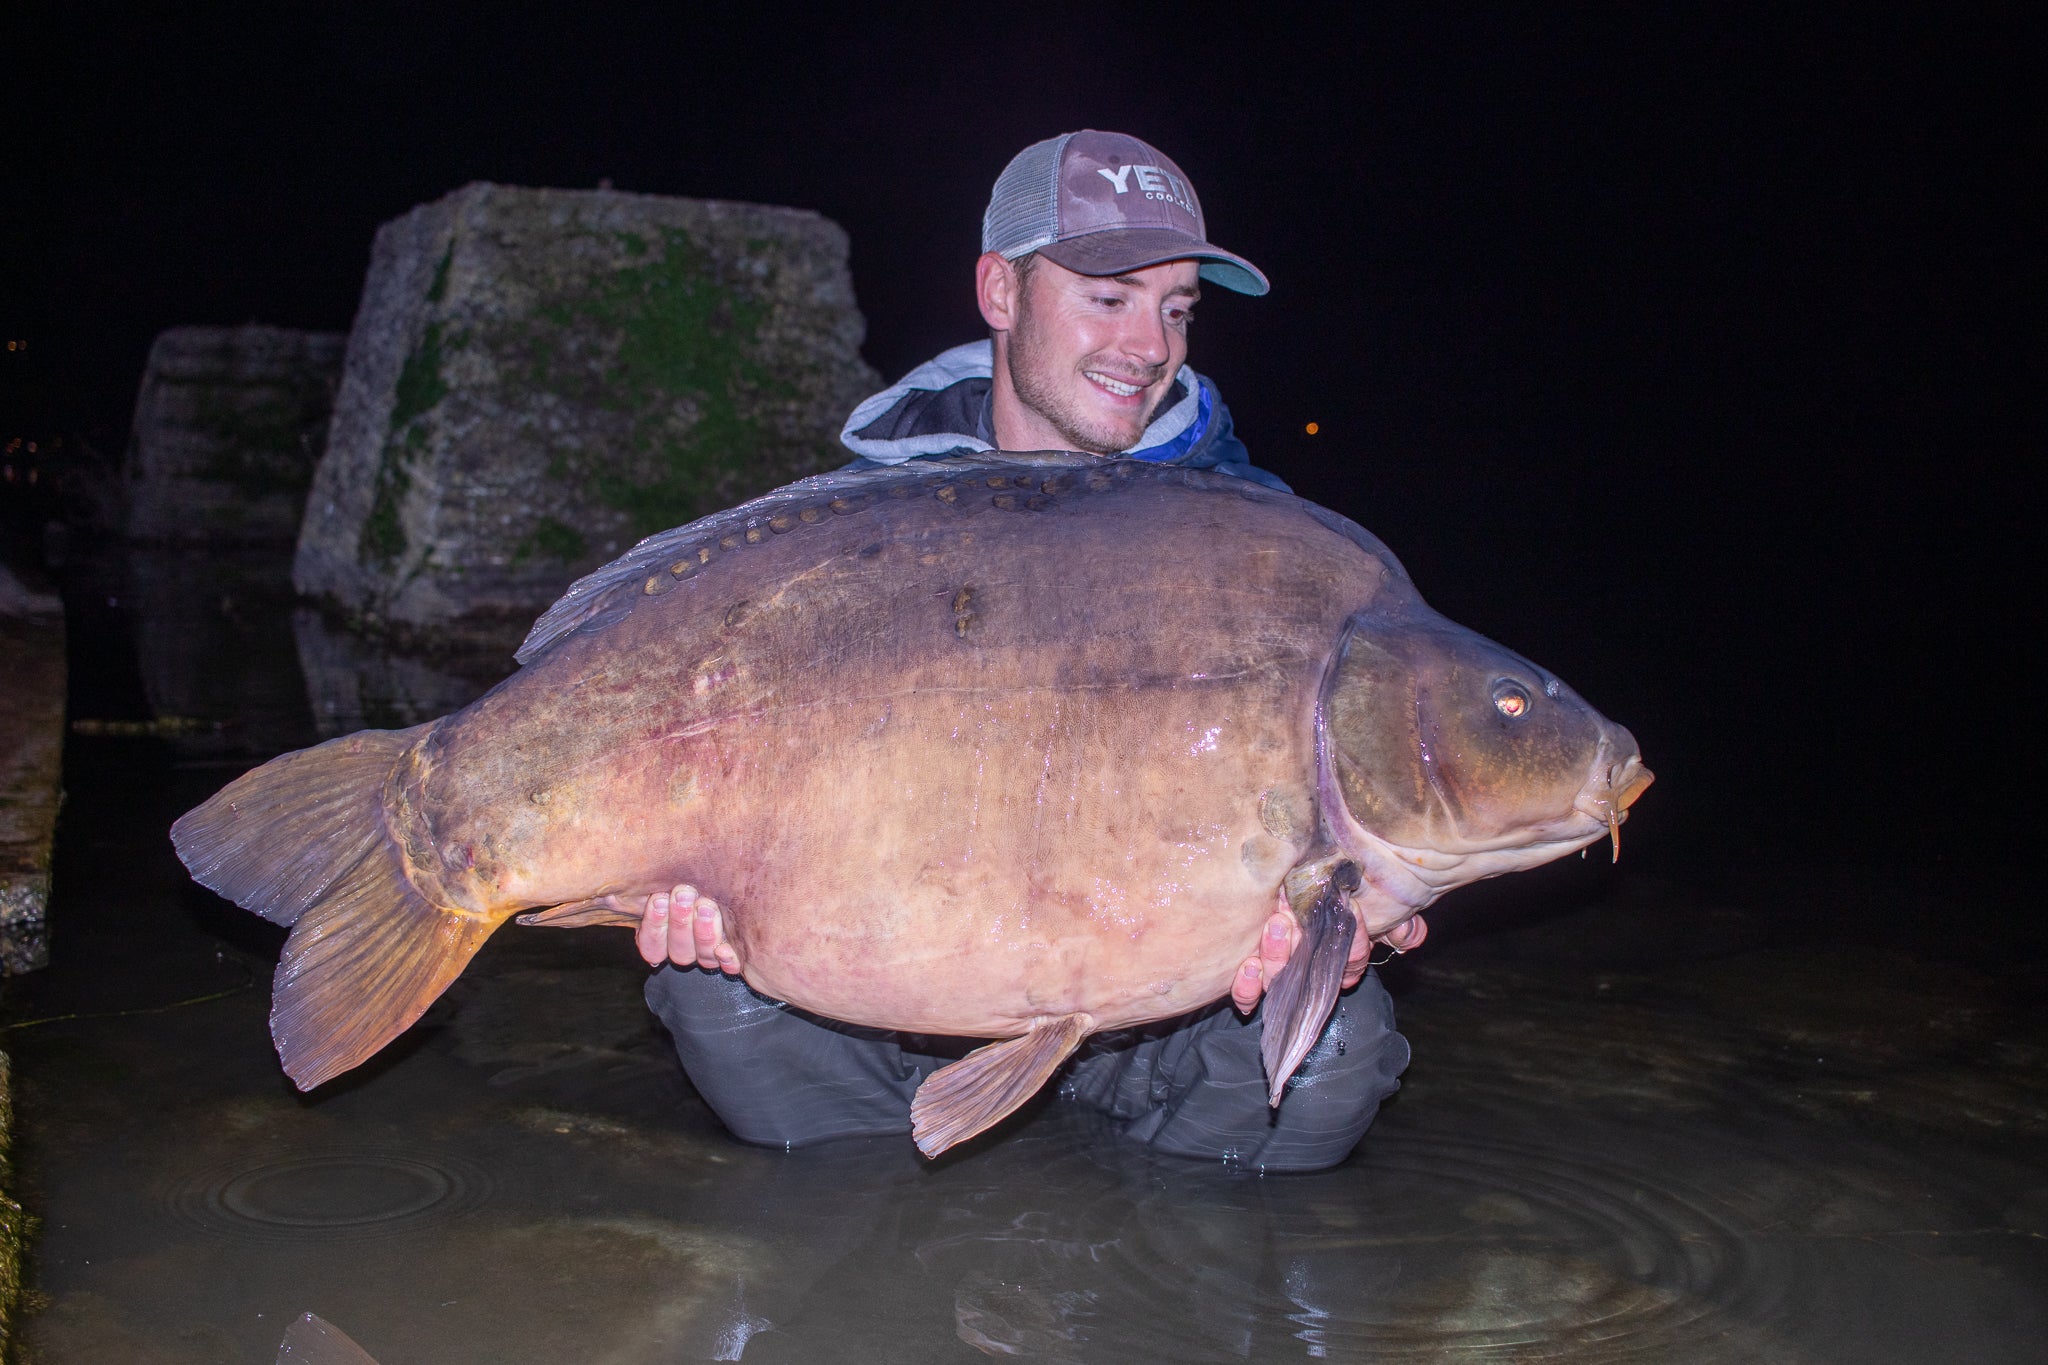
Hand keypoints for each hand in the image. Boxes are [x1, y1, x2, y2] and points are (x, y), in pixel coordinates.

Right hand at [633, 883, 743, 974]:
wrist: (720, 878)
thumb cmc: (686, 876)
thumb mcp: (662, 881)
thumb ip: (645, 887)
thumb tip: (614, 888)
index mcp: (660, 937)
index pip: (652, 945)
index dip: (654, 925)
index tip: (659, 898)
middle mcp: (683, 949)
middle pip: (679, 952)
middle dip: (680, 922)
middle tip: (685, 894)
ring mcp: (707, 954)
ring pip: (703, 956)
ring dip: (704, 932)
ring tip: (706, 905)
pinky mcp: (732, 955)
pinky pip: (731, 965)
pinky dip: (729, 959)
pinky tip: (727, 948)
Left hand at [1229, 897, 1425, 1013]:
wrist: (1277, 889)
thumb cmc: (1321, 898)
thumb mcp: (1357, 902)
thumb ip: (1391, 920)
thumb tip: (1412, 936)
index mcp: (1334, 957)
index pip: (1351, 961)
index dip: (1353, 946)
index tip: (1350, 913)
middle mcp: (1307, 969)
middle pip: (1311, 973)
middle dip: (1304, 948)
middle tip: (1292, 919)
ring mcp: (1277, 976)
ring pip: (1278, 980)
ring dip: (1276, 956)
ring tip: (1274, 926)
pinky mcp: (1248, 980)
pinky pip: (1247, 996)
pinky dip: (1247, 986)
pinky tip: (1248, 965)